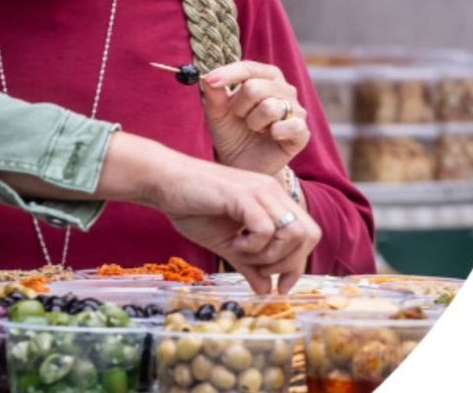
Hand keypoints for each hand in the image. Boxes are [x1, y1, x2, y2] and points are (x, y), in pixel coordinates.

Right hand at [151, 149, 321, 293]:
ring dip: (271, 255)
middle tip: (260, 270)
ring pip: (294, 233)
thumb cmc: (191, 207)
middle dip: (289, 262)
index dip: (298, 265)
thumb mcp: (225, 243)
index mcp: (271, 199)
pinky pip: (267, 229)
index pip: (307, 234)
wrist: (163, 182)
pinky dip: (254, 246)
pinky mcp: (242, 194)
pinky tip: (233, 243)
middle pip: (309, 234)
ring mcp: (259, 190)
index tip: (279, 287)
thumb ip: (248, 264)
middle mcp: (271, 191)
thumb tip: (264, 290)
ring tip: (243, 254)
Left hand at [202, 61, 309, 176]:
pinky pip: (290, 125)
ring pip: (269, 107)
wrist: (243, 163)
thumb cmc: (232, 133)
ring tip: (255, 129)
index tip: (210, 80)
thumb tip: (209, 77)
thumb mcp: (217, 113)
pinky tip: (271, 136)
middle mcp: (284, 89)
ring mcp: (296, 109)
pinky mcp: (302, 132)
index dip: (228, 73)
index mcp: (265, 77)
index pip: (249, 68)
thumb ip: (214, 94)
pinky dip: (274, 133)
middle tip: (241, 118)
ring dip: (254, 122)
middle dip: (240, 107)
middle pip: (255, 87)